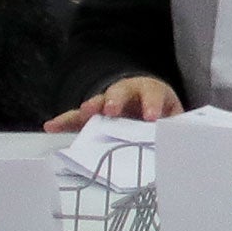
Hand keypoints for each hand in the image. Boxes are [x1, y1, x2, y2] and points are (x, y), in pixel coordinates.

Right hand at [43, 76, 183, 132]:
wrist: (145, 100)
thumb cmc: (160, 111)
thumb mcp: (172, 115)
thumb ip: (174, 124)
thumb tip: (180, 139)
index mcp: (151, 91)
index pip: (152, 95)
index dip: (151, 104)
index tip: (150, 116)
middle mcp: (127, 92)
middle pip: (120, 92)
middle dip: (115, 100)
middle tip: (111, 110)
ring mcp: (107, 102)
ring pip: (98, 102)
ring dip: (90, 108)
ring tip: (83, 113)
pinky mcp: (92, 115)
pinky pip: (77, 118)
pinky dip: (65, 122)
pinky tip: (51, 126)